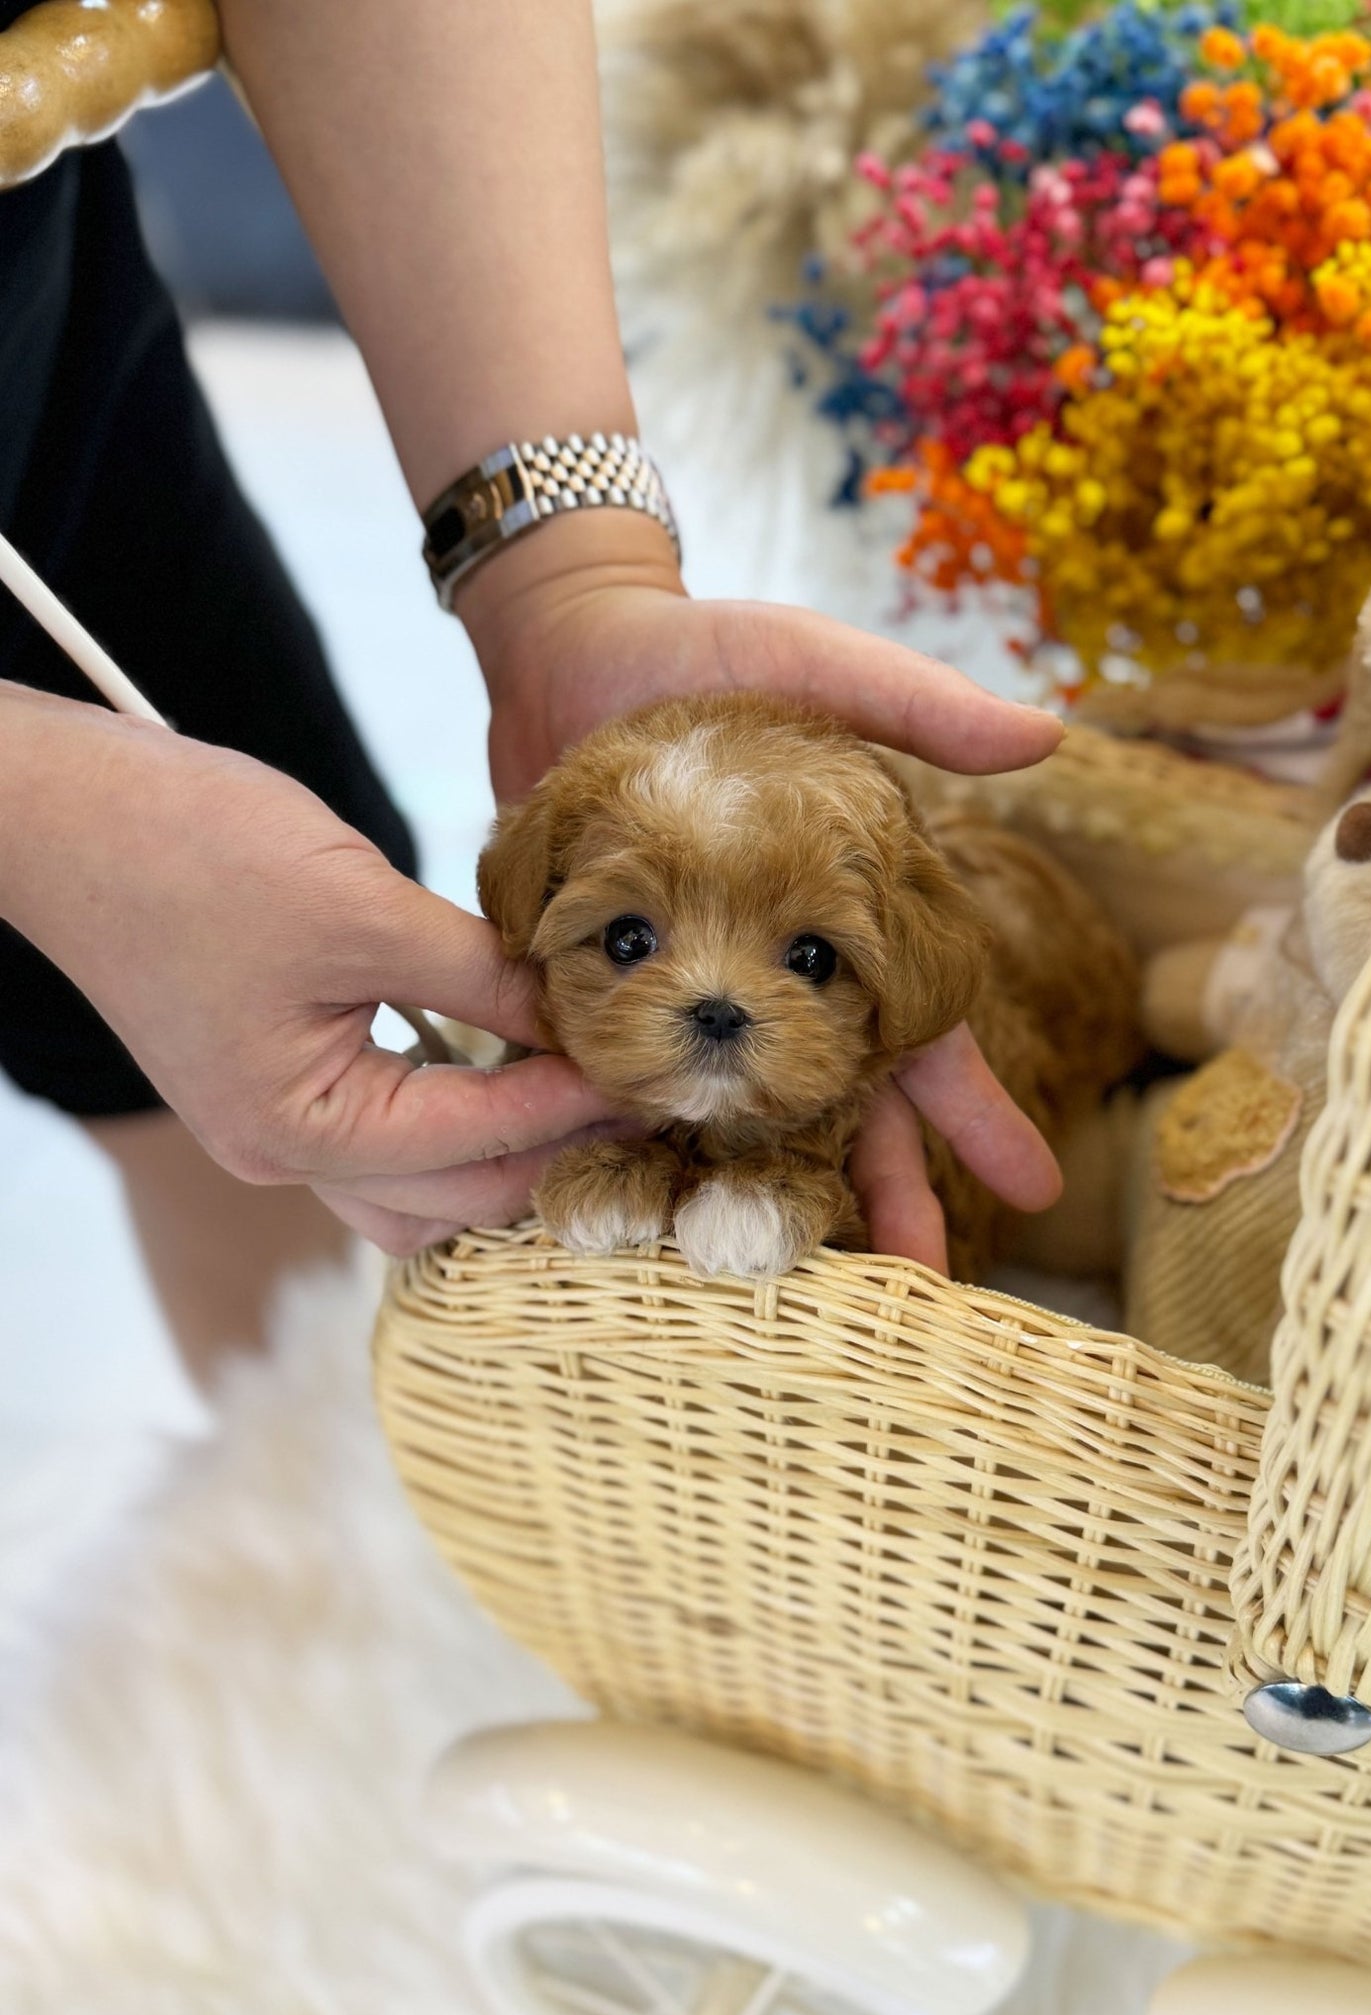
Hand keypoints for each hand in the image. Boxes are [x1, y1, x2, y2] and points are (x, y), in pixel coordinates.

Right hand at [0, 690, 622, 1253]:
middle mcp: (285, 1156)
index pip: (482, 1139)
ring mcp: (273, 1130)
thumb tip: (575, 1009)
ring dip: (499, 1156)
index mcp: (303, 1129)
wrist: (69, 817)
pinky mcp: (272, 1089)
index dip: (579, 1103)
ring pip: (418, 1190)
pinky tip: (500, 1065)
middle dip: (552, 1148)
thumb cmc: (193, 852)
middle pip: (458, 1197)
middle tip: (640, 1094)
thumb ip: (479, 973)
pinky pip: (382, 1141)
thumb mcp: (362, 909)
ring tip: (577, 1092)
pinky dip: (450, 1122)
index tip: (657, 1073)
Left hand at [461, 515, 1064, 1270]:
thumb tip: (1047, 735)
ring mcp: (687, 987)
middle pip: (839, 1105)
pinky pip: (620, 1074)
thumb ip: (919, 710)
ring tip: (777, 1272)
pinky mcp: (599, 982)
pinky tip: (642, 1217)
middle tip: (917, 1278)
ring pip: (734, 1115)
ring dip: (755, 1192)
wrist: (570, 651)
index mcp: (841, 922)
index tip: (1037, 1190)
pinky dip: (630, 1139)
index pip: (928, 1036)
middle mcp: (769, 972)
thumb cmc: (710, 655)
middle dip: (881, 1190)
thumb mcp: (821, 667)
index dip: (979, 1110)